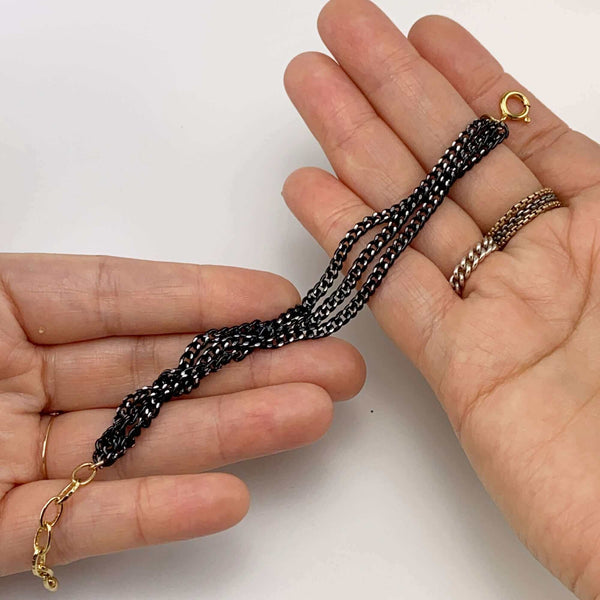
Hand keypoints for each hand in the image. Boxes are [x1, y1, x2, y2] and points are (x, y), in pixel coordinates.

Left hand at [0, 254, 363, 576]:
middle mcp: (19, 386)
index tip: (277, 301)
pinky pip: (84, 525)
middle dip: (247, 369)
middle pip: (153, 373)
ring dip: (228, 436)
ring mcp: (12, 460)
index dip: (204, 298)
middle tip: (330, 365)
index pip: (119, 299)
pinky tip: (227, 499)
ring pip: (138, 446)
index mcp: (2, 317)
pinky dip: (156, 515)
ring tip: (308, 416)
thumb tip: (172, 289)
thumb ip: (61, 288)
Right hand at [282, 1, 599, 597]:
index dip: (470, 78)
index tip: (424, 31)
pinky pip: (393, 289)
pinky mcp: (458, 367)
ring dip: (356, 147)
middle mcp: (546, 259)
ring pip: (411, 213)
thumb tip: (555, 132)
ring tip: (310, 89)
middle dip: (394, 89)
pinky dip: (349, 239)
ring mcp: (494, 310)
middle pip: (453, 158)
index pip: (523, 132)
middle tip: (341, 33)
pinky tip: (311, 189)